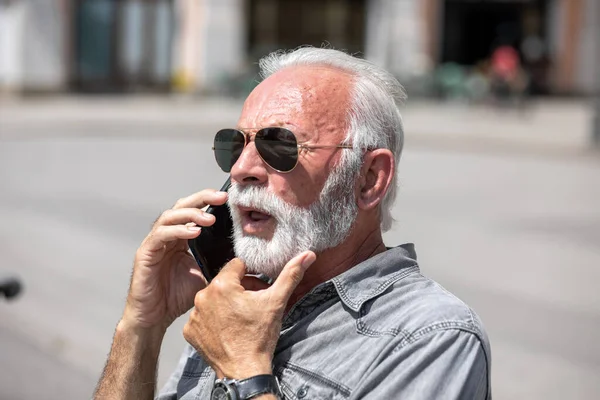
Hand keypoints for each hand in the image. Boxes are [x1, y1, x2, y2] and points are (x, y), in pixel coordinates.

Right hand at [122, 189, 227, 331]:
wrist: (154, 318)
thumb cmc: (175, 298)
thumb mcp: (205, 276)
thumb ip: (217, 262)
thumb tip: (242, 258)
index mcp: (181, 239)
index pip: (193, 212)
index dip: (208, 202)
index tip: (226, 199)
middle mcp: (167, 237)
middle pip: (181, 207)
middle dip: (201, 199)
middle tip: (220, 198)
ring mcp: (155, 243)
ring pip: (170, 216)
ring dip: (191, 214)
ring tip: (209, 218)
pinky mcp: (145, 253)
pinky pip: (160, 235)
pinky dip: (177, 230)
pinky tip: (193, 232)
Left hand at [183, 251, 316, 378]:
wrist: (245, 371)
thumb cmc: (259, 337)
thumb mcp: (277, 302)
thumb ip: (291, 275)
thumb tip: (307, 255)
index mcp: (222, 285)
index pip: (236, 265)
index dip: (251, 275)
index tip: (258, 289)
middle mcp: (202, 296)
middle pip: (224, 282)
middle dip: (239, 289)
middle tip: (253, 304)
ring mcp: (194, 315)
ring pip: (213, 298)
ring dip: (225, 303)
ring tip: (241, 318)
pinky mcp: (190, 330)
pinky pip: (202, 316)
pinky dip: (213, 319)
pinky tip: (227, 328)